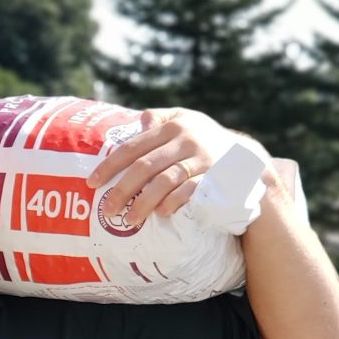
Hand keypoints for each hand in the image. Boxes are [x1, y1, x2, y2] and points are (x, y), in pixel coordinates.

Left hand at [86, 107, 220, 227]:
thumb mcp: (186, 120)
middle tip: (107, 209)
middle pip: (145, 166)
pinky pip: (189, 192)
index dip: (110, 166)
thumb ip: (160, 118)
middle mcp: (186, 141)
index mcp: (173, 126)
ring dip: (144, 202)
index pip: (133, 147)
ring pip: (165, 181)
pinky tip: (160, 213)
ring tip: (129, 219)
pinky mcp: (215, 178)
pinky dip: (173, 202)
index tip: (92, 183)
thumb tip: (139, 121)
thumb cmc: (205, 140)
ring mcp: (202, 160)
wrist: (246, 159)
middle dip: (122, 189)